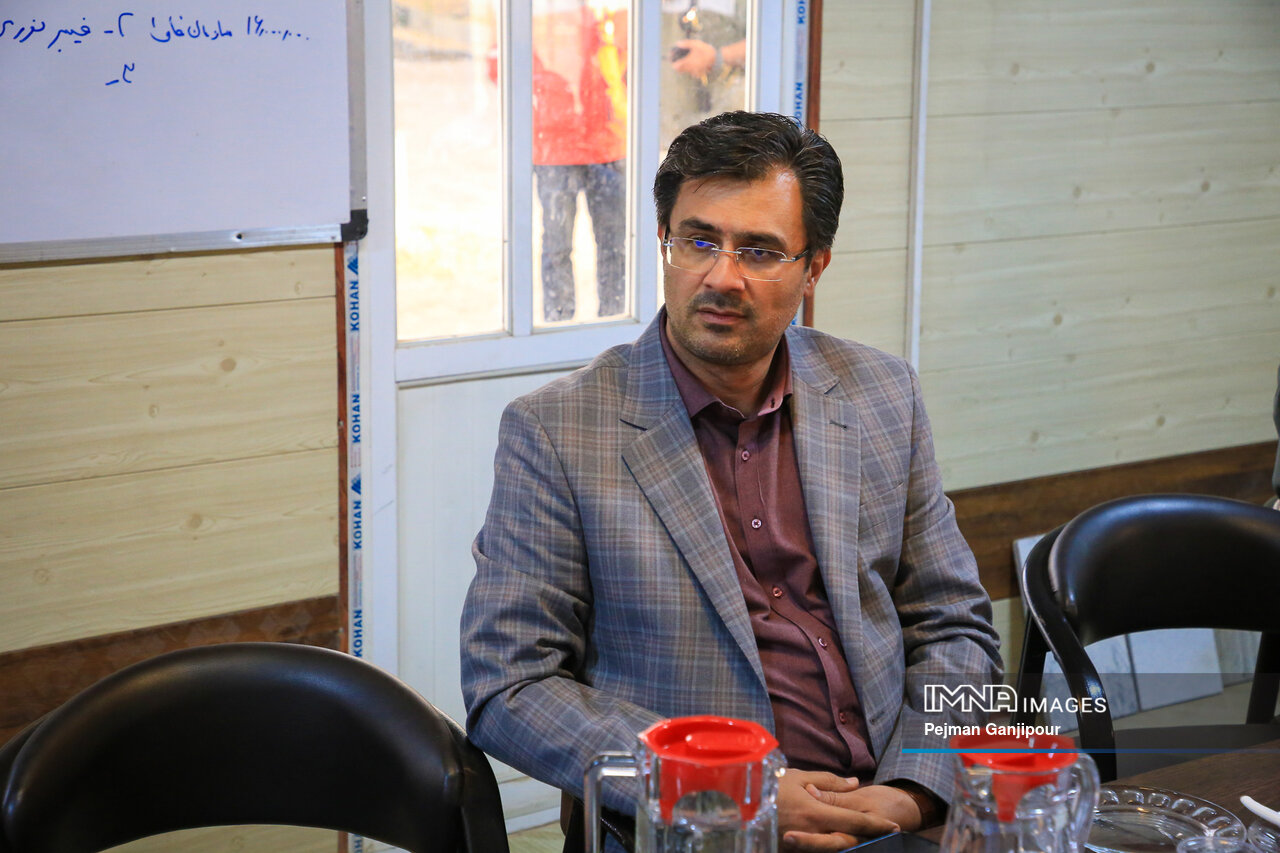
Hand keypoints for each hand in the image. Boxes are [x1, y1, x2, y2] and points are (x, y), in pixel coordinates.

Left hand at [670, 38, 716, 76]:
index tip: (673, 59)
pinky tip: (694, 64)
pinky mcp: (699, 73)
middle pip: (679, 71)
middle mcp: (690, 68)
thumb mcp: (695, 44)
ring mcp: (694, 72)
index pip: (675, 67)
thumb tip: (678, 43)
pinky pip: (692, 73)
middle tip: (679, 60)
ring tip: (687, 60)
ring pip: (686, 72)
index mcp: (687, 62)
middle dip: (678, 66)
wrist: (716, 58)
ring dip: (684, 67)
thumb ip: (686, 43)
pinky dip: (691, 70)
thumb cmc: (705, 50)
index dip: (673, 63)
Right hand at [777, 771, 900, 851]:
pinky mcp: (789, 847)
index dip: (876, 824)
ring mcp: (800, 842)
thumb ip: (828, 781)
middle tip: (887, 833)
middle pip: (848, 838)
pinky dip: (827, 842)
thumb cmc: (766, 783)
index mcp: (816, 812)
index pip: (855, 820)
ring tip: (865, 835)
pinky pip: (814, 847)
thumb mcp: (798, 776)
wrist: (733, 800)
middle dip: (869, 836)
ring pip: (832, 845)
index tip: (895, 826)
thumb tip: (854, 783)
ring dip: (849, 840)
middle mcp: (811, 831)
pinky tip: (834, 836)